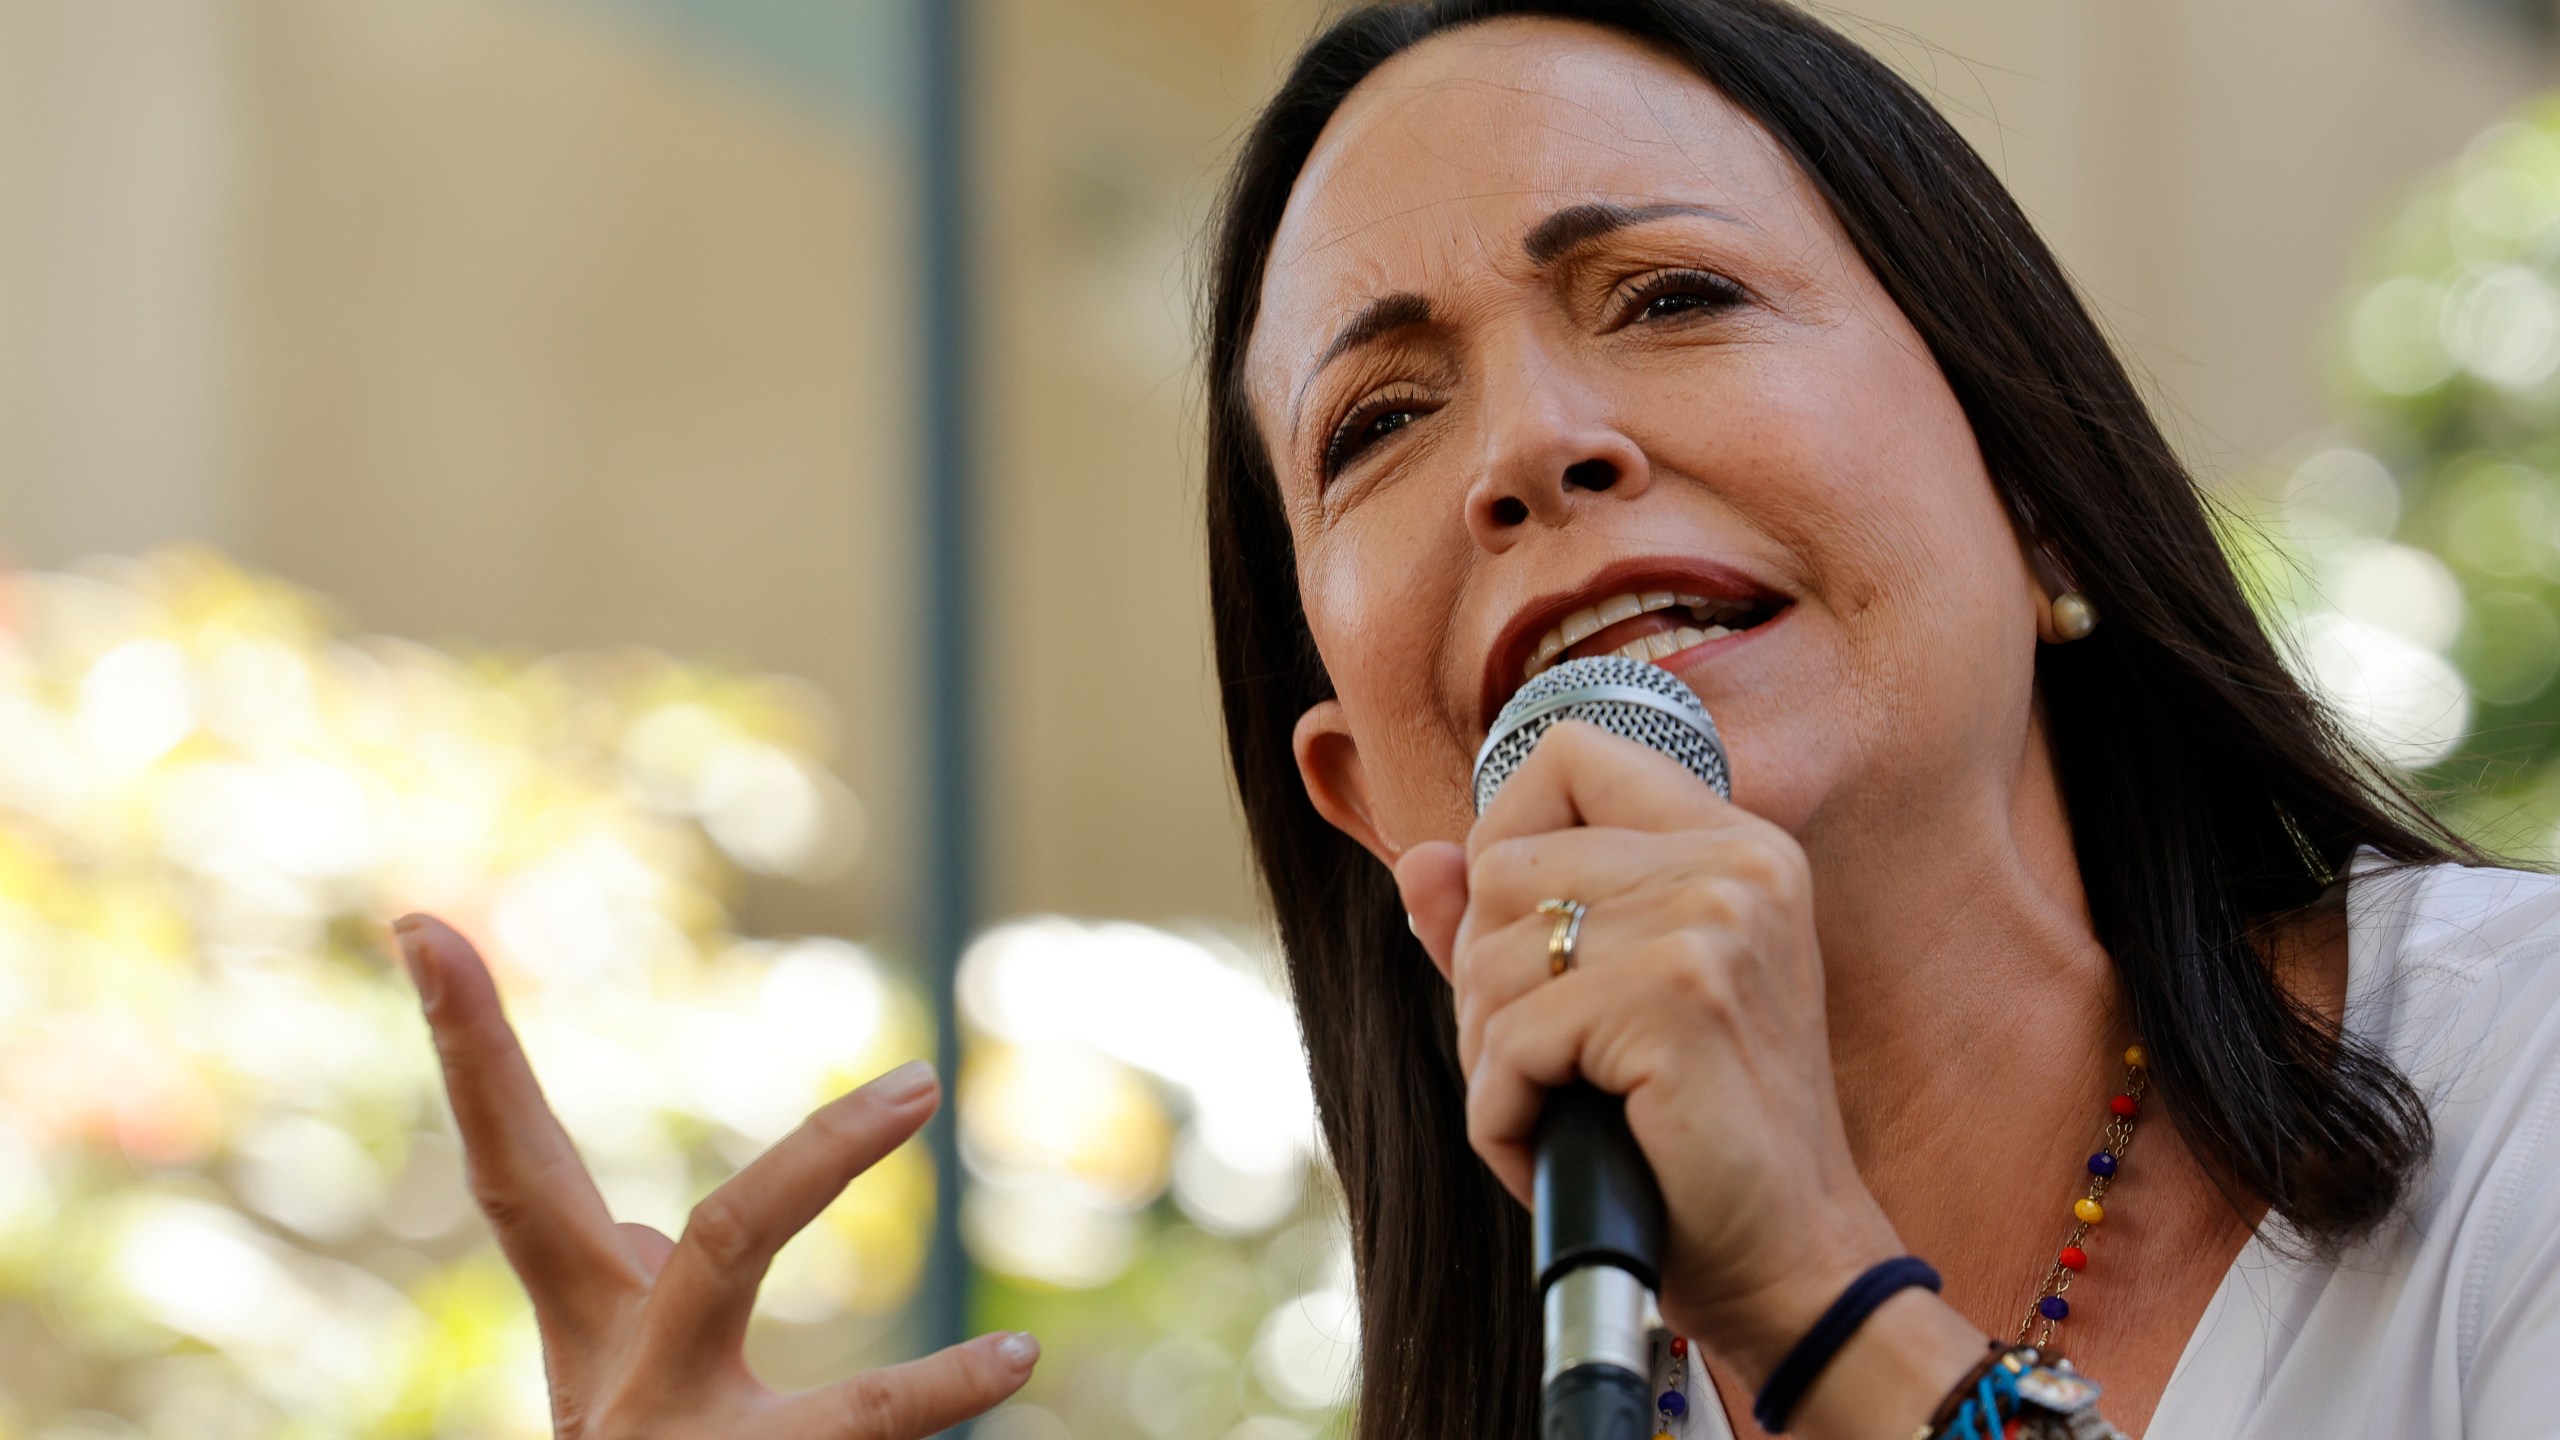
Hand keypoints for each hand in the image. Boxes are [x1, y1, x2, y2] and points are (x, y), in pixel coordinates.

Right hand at [392, 913, 1036, 1438]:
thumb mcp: (620, 1384)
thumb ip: (642, 1297)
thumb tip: (664, 1229)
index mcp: (591, 1330)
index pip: (513, 1165)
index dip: (468, 1045)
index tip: (424, 916)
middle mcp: (631, 1394)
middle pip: (727, 1247)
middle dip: (826, 1164)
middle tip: (928, 1087)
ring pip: (845, 1425)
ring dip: (932, 1397)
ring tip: (1020, 1363)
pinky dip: (937, 1433)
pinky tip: (1001, 1408)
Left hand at [1393, 721, 1903, 1382]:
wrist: (1787, 1263)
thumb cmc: (1689, 1140)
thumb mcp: (1598, 1009)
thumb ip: (1504, 922)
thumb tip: (1417, 859)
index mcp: (1731, 842)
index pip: (1569, 752)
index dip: (1506, 832)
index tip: (1530, 933)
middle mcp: (1733, 861)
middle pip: (1501, 863)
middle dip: (1487, 980)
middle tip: (1556, 1065)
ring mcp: (1712, 921)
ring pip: (1490, 957)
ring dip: (1495, 1058)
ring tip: (1571, 1109)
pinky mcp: (1678, 998)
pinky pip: (1508, 1043)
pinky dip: (1504, 1118)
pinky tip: (1565, 1148)